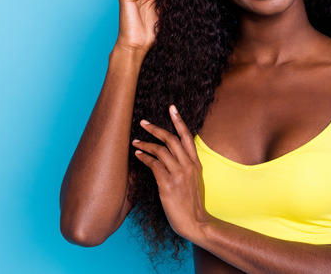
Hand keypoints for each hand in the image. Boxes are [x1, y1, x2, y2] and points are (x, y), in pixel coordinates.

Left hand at [132, 105, 209, 241]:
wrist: (195, 222)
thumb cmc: (191, 204)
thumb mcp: (195, 181)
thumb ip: (187, 167)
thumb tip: (173, 156)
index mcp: (196, 164)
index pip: (187, 137)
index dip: (179, 121)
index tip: (171, 108)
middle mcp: (188, 166)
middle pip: (172, 139)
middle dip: (156, 129)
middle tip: (143, 122)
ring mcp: (179, 175)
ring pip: (161, 150)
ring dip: (146, 144)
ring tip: (135, 142)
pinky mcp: (168, 185)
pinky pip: (154, 165)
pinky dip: (144, 158)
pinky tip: (137, 156)